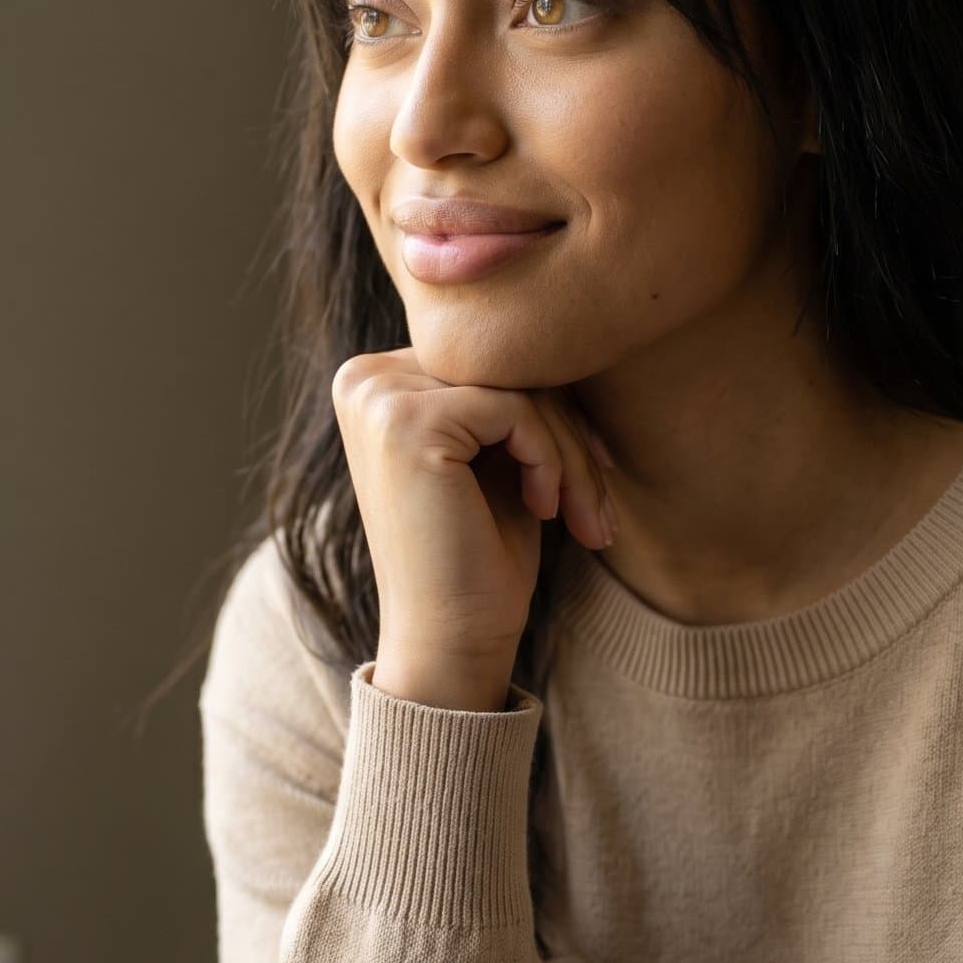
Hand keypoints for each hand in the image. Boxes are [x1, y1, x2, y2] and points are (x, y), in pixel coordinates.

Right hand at [331, 346, 615, 681]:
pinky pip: (515, 407)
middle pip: (505, 366)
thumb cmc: (480, 555)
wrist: (451, 640)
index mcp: (376, 379)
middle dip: (567, 434)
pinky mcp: (406, 421)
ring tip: (582, 515)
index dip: (552, 412)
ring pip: (518, 385)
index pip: (490, 360)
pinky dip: (548, 459)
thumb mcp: (497, 455)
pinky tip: (545, 510)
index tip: (592, 471)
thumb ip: (509, 388)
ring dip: (568, 453)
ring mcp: (378, 397)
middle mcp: (364, 377)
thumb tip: (567, 322)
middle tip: (598, 506)